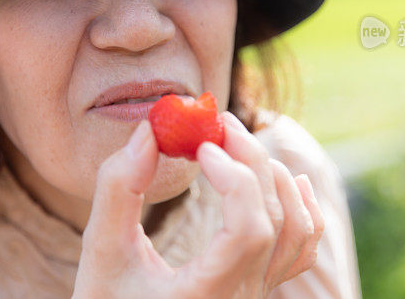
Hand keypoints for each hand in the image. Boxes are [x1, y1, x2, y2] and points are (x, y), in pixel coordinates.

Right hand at [72, 112, 324, 298]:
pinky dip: (303, 210)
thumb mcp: (101, 253)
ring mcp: (256, 296)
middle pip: (273, 218)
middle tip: (219, 123)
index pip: (249, 230)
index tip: (203, 147)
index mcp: (206, 295)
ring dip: (277, 178)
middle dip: (250, 159)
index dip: (236, 179)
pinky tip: (294, 180)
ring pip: (297, 232)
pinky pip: (301, 251)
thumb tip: (148, 131)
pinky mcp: (258, 289)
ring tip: (240, 145)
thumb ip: (118, 190)